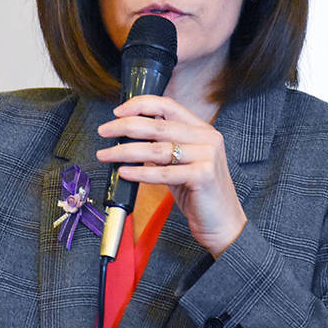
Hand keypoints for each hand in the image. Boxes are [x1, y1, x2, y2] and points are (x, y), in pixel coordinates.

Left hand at [96, 95, 246, 257]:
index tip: (118, 112)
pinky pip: (163, 173)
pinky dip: (140, 172)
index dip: (140, 105)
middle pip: (158, 126)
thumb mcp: (182, 163)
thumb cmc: (200, 193)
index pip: (168, 105)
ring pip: (157, 149)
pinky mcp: (203, 176)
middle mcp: (207, 138)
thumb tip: (130, 136)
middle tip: (104, 132)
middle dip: (125, 127)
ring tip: (106, 155)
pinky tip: (124, 172)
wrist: (223, 223)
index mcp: (202, 129)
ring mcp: (208, 156)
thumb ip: (164, 147)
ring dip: (125, 151)